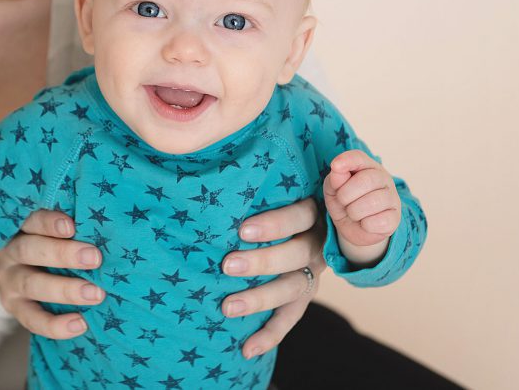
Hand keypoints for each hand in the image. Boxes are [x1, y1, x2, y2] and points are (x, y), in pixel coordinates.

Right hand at [0, 209, 105, 338]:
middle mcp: (9, 253)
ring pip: (32, 285)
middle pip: (30, 250)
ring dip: (65, 290)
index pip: (31, 220)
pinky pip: (32, 319)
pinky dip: (55, 325)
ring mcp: (9, 282)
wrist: (14, 275)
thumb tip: (111, 228)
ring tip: (95, 294)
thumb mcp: (45, 232)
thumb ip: (69, 229)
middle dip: (62, 254)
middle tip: (94, 258)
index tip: (72, 226)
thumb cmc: (44, 244)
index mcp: (19, 227)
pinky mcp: (13, 308)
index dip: (49, 222)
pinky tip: (81, 324)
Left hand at [219, 198, 327, 358]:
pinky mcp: (305, 295)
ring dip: (260, 299)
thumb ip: (255, 186)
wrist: (308, 225)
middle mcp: (314, 243)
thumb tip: (204, 169)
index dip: (273, 225)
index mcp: (310, 212)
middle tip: (226, 265)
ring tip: (227, 307)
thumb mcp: (276, 189)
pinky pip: (290, 318)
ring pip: (292, 288)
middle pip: (295, 254)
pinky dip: (270, 335)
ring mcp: (312, 272)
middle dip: (261, 262)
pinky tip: (247, 349)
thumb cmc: (272, 200)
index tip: (242, 230)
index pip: (299, 216)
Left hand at [323, 150, 400, 265]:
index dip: (347, 160)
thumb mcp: (333, 190)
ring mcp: (392, 197)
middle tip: (343, 202)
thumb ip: (335, 178)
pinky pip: (378, 221)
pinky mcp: (395, 217)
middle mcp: (383, 178)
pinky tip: (366, 222)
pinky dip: (366, 225)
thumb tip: (337, 168)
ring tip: (353, 213)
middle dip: (346, 195)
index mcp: (367, 166)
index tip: (335, 166)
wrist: (353, 228)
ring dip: (354, 212)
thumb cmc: (344, 203)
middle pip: (366, 180)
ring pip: (372, 202)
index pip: (359, 157)